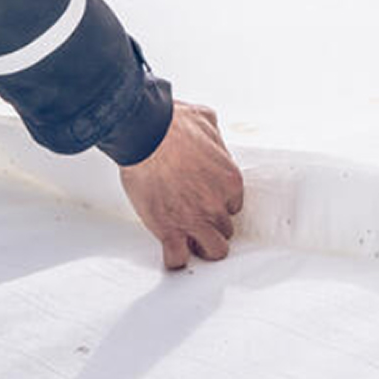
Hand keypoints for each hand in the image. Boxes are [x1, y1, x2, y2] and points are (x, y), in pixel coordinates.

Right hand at [117, 101, 242, 269]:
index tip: (204, 199)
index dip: (218, 202)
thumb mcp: (205, 119)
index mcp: (230, 180)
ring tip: (187, 238)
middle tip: (193, 216)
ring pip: (213, 250)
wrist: (145, 134)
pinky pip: (178, 259)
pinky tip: (170, 248)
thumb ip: (214, 136)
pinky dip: (175, 258)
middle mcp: (217, 204)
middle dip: (210, 224)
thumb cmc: (171, 124)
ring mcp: (195, 220)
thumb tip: (210, 137)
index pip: (233, 204)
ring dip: (201, 245)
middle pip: (225, 228)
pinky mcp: (169, 230)